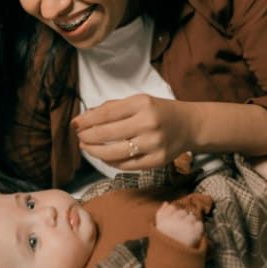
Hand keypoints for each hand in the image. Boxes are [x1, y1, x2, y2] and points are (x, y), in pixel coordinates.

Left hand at [73, 94, 193, 170]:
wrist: (190, 125)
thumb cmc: (160, 112)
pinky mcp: (157, 160)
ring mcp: (154, 144)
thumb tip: (81, 120)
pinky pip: (126, 165)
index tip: (76, 124)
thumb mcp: (139, 102)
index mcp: (143, 104)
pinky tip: (105, 156)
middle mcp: (149, 123)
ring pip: (113, 153)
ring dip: (95, 152)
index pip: (106, 113)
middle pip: (106, 134)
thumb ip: (111, 108)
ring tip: (87, 148)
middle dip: (87, 137)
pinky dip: (111, 162)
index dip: (87, 120)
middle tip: (80, 137)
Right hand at [155, 202, 203, 247]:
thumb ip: (161, 214)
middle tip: (179, 229)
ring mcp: (186, 227)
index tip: (173, 222)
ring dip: (190, 223)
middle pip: (182, 212)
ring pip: (192, 217)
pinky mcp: (196, 233)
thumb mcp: (159, 228)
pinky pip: (199, 224)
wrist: (172, 259)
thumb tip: (166, 203)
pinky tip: (191, 235)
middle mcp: (175, 222)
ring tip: (185, 233)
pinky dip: (197, 228)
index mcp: (164, 222)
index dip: (174, 213)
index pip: (172, 208)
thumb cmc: (166, 242)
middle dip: (182, 218)